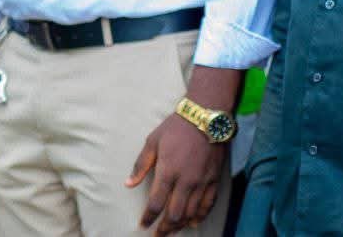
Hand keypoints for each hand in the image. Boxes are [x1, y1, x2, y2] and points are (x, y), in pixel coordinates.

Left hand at [127, 114, 226, 234]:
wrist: (205, 118)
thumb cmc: (175, 128)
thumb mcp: (152, 141)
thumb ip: (140, 165)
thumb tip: (128, 183)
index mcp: (168, 171)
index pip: (156, 203)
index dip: (149, 217)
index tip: (143, 225)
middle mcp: (186, 181)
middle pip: (174, 214)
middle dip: (164, 228)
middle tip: (157, 234)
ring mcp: (202, 182)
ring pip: (191, 213)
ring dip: (180, 225)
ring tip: (172, 230)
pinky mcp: (214, 180)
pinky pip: (207, 205)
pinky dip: (200, 216)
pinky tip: (193, 223)